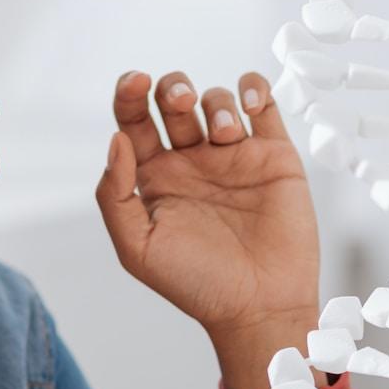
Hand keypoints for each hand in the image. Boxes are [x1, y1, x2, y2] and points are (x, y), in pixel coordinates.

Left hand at [95, 70, 319, 347]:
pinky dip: (255, 88)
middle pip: (175, 100)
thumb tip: (116, 139)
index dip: (129, 93)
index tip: (135, 82)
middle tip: (181, 102)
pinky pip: (264, 105)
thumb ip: (115, 194)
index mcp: (156, 177)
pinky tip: (249, 103)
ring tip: (224, 135)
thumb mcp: (137, 247)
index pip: (134, 120)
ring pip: (218, 99)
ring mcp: (234, 156)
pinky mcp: (274, 155)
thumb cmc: (196, 283)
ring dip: (217, 101)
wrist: (259, 305)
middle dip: (174, 88)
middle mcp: (193, 161)